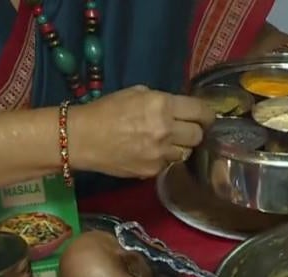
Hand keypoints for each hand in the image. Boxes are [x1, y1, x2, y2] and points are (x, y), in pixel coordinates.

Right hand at [70, 85, 214, 177]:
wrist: (81, 139)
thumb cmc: (105, 111)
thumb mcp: (135, 94)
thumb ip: (161, 100)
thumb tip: (178, 108)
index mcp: (162, 105)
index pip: (200, 111)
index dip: (207, 114)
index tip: (206, 116)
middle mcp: (166, 130)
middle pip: (198, 135)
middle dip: (195, 131)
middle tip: (186, 129)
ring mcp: (160, 153)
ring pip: (186, 152)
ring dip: (180, 147)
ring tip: (165, 142)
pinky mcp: (153, 170)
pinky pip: (169, 164)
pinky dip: (164, 158)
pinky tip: (150, 152)